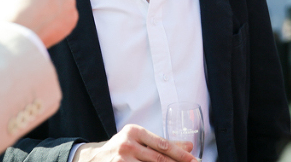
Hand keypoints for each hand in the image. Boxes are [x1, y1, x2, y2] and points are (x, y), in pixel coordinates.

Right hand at [72, 125, 196, 161]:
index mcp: (135, 131)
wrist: (94, 159)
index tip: (195, 161)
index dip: (181, 154)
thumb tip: (190, 146)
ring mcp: (121, 159)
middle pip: (158, 159)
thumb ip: (163, 144)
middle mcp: (127, 143)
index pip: (163, 144)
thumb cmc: (122, 149)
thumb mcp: (140, 141)